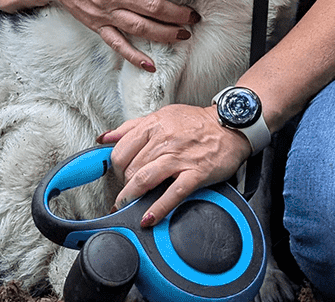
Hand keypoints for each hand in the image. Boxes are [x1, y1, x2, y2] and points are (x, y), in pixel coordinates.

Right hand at [33, 0, 198, 69]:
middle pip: (154, 7)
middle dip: (179, 14)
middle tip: (195, 16)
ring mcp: (106, 12)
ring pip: (142, 28)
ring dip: (166, 34)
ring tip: (184, 35)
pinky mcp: (97, 25)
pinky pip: (117, 44)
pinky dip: (134, 56)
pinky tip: (150, 65)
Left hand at [101, 104, 250, 225]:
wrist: (229, 125)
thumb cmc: (196, 122)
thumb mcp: (162, 116)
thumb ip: (132, 127)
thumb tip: (105, 138)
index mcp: (153, 125)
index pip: (121, 149)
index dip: (114, 167)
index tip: (115, 176)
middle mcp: (163, 140)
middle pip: (131, 167)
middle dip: (123, 185)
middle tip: (122, 194)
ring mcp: (179, 157)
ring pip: (145, 179)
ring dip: (131, 197)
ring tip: (124, 207)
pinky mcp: (195, 173)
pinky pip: (173, 193)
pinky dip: (158, 208)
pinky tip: (149, 218)